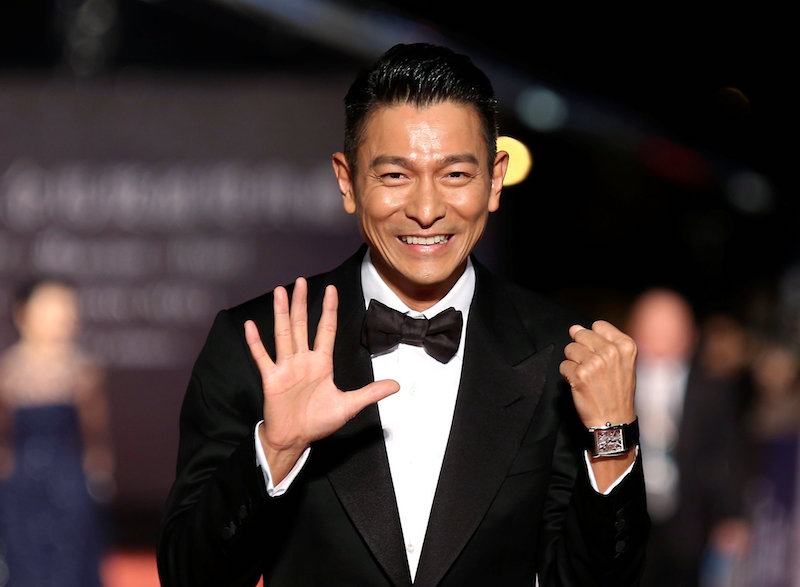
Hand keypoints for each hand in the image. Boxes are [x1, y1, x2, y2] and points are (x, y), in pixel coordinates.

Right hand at [245, 278, 398, 482]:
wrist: (295, 439)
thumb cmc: (318, 422)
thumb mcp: (348, 406)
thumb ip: (370, 393)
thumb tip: (397, 386)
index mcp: (321, 363)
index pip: (326, 330)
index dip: (329, 310)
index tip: (331, 289)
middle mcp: (303, 360)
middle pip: (302, 325)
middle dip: (302, 303)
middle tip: (300, 281)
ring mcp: (286, 367)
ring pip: (283, 334)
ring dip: (281, 313)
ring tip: (279, 292)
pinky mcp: (271, 379)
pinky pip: (262, 357)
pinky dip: (255, 342)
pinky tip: (250, 326)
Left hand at [560, 321, 637, 488]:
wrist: (614, 421)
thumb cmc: (617, 392)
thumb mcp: (623, 363)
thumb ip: (602, 342)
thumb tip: (574, 327)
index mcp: (626, 346)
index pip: (598, 325)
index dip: (594, 339)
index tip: (599, 353)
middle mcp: (611, 352)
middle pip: (581, 335)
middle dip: (581, 350)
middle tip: (591, 368)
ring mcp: (594, 363)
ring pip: (570, 349)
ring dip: (573, 362)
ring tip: (586, 376)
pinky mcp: (579, 375)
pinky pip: (563, 365)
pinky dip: (567, 375)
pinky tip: (580, 384)